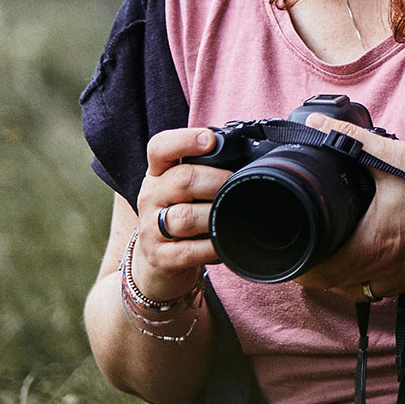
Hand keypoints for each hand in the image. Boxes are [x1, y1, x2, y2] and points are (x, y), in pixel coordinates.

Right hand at [133, 127, 232, 301]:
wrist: (156, 262)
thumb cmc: (180, 215)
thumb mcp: (184, 188)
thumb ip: (207, 169)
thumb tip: (253, 158)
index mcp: (159, 173)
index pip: (160, 147)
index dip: (184, 140)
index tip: (210, 140)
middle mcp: (151, 196)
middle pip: (182, 180)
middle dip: (217, 181)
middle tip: (237, 185)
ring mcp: (151, 228)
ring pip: (185, 217)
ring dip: (215, 215)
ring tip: (231, 215)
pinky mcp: (160, 257)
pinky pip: (189, 251)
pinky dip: (212, 246)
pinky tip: (224, 243)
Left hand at [294, 112, 404, 298]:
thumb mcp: (391, 153)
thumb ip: (348, 138)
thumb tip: (316, 123)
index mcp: (373, 242)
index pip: (321, 272)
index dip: (300, 265)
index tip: (292, 248)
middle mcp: (385, 267)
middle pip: (332, 285)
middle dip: (313, 271)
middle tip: (303, 248)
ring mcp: (402, 275)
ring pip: (354, 293)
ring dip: (336, 279)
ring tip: (327, 256)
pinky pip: (377, 292)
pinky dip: (361, 282)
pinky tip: (360, 261)